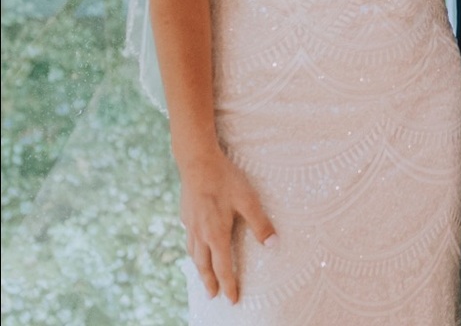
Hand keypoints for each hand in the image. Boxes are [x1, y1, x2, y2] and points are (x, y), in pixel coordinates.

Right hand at [178, 148, 276, 302]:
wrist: (197, 162)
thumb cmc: (225, 180)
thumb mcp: (248, 200)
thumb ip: (260, 223)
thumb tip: (273, 245)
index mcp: (216, 234)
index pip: (223, 267)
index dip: (229, 284)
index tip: (233, 299)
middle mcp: (201, 234)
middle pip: (204, 266)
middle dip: (210, 282)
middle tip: (213, 296)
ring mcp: (191, 225)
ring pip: (194, 255)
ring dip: (200, 269)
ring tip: (203, 276)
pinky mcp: (186, 215)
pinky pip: (189, 241)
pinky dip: (193, 251)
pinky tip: (196, 246)